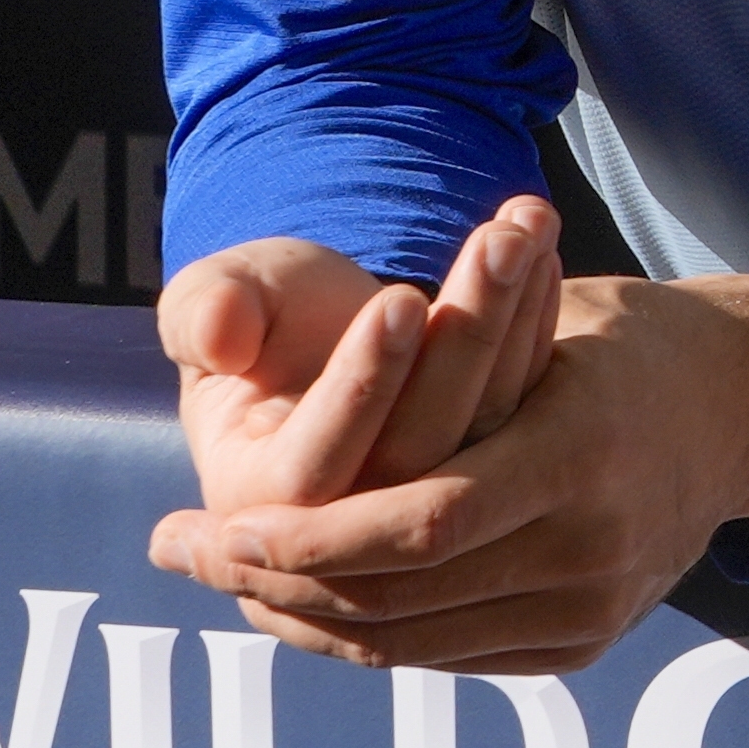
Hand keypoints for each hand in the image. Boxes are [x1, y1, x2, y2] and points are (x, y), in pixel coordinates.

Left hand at [155, 269, 748, 674]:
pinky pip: (445, 653)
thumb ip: (433, 358)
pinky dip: (364, 632)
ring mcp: (591, 607)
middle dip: (269, 578)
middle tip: (179, 549)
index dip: (305, 537)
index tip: (212, 522)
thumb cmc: (622, 339)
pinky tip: (302, 598)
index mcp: (580, 452)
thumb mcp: (540, 316)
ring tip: (223, 573)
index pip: (418, 524)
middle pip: (395, 596)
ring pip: (408, 639)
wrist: (744, 410)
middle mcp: (589, 547)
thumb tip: (265, 348)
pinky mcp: (582, 643)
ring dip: (298, 613)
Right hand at [162, 199, 566, 524]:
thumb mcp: (216, 299)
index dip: (360, 385)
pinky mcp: (489, 467)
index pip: (313, 469)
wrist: (316, 332)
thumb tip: (218, 333)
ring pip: (485, 425)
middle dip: (467, 333)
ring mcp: (430, 496)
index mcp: (259, 504)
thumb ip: (205, 311)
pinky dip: (539, 326)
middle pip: (422, 446)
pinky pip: (524, 409)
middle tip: (502, 239)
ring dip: (514, 316)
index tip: (400, 297)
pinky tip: (543, 253)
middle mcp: (352, 520)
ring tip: (525, 227)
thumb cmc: (258, 314)